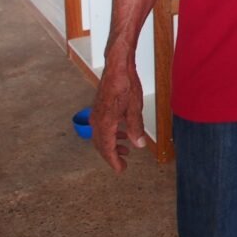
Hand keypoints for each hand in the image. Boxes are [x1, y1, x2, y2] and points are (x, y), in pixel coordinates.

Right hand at [91, 57, 146, 171]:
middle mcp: (97, 121)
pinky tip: (123, 132)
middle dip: (112, 155)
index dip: (114, 161)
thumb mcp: (135, 107)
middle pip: (101, 145)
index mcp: (105, 123)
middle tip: (122, 163)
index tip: (120, 170)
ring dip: (113, 144)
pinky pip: (103, 127)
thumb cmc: (126, 84)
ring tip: (126, 149)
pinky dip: (111, 134)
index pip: (107, 148)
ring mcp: (97, 114)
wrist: (117, 67)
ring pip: (101, 136)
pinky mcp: (99, 108)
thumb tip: (139, 145)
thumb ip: (136, 127)